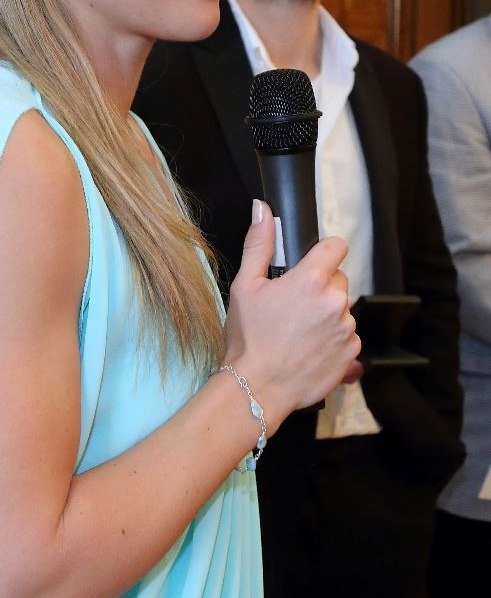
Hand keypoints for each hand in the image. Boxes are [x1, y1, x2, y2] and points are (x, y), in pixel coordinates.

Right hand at [224, 201, 359, 433]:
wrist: (257, 388)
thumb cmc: (248, 338)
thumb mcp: (245, 286)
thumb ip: (259, 244)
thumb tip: (262, 209)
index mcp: (311, 280)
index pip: (336, 246)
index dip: (325, 251)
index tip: (313, 262)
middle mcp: (335, 301)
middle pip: (339, 279)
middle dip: (321, 286)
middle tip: (293, 305)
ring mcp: (346, 329)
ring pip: (342, 309)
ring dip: (327, 314)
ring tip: (299, 332)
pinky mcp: (351, 354)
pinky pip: (348, 336)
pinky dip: (333, 339)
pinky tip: (309, 348)